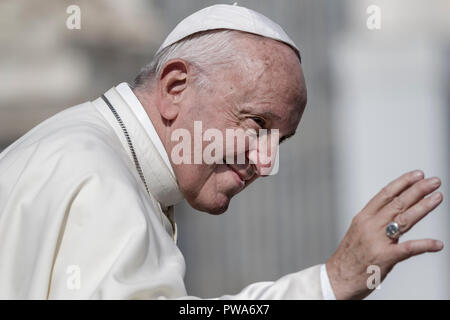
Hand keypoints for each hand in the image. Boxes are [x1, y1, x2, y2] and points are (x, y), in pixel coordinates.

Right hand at [326, 170, 443, 299]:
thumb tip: (393, 214)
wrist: (336, 279)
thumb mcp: (358, 234)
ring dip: (423, 207)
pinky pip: (408, 249)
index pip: (385, 195)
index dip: (402, 183)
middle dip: (418, 190)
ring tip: (437, 197)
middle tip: (434, 182)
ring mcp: (377, 241)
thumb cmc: (348, 259)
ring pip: (403, 219)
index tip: (417, 175)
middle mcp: (369, 226)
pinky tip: (437, 243)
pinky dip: (424, 245)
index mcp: (362, 218)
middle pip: (397, 203)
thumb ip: (375, 223)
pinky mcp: (384, 258)